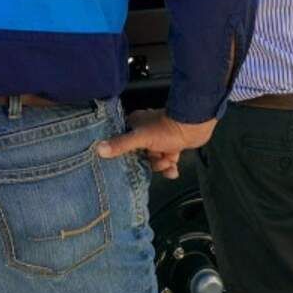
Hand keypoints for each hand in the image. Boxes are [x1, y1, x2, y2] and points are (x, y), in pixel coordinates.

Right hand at [94, 109, 215, 179]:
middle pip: (140, 155)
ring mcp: (159, 139)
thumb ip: (121, 144)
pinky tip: (174, 169)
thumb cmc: (167, 129)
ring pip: (154, 160)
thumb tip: (99, 149)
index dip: (128, 154)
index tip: (132, 161)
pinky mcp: (172, 145)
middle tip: (158, 159)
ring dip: (162, 164)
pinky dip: (170, 167)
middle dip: (150, 162)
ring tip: (169, 160)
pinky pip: (166, 161)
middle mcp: (146, 131)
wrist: (194, 126)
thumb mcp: (141, 138)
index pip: (124, 142)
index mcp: (136, 124)